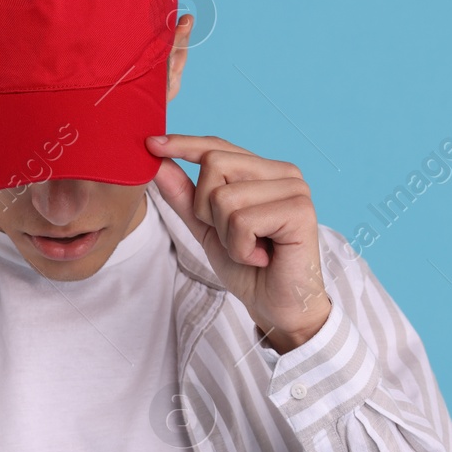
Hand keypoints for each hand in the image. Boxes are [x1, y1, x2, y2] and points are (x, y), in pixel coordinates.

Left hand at [147, 134, 330, 353]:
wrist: (276, 306)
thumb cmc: (247, 267)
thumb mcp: (206, 228)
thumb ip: (184, 196)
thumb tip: (158, 162)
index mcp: (263, 170)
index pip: (217, 147)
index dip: (184, 144)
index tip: (151, 145)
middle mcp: (283, 172)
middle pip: (214, 164)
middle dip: (206, 209)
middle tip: (233, 237)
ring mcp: (294, 189)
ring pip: (224, 196)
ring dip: (226, 235)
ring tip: (249, 250)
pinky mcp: (300, 210)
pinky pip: (242, 220)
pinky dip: (240, 248)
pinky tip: (260, 257)